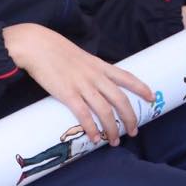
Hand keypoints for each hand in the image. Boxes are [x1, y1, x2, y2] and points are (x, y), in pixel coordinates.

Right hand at [2, 23, 152, 145]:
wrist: (34, 44)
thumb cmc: (53, 48)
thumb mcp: (78, 55)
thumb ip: (88, 68)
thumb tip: (93, 81)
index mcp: (98, 65)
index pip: (126, 77)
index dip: (140, 87)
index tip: (151, 96)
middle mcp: (94, 76)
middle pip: (120, 99)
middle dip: (130, 117)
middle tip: (133, 131)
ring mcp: (81, 85)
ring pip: (105, 110)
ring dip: (112, 128)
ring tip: (114, 140)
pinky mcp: (67, 93)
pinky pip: (84, 115)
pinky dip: (91, 128)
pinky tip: (94, 137)